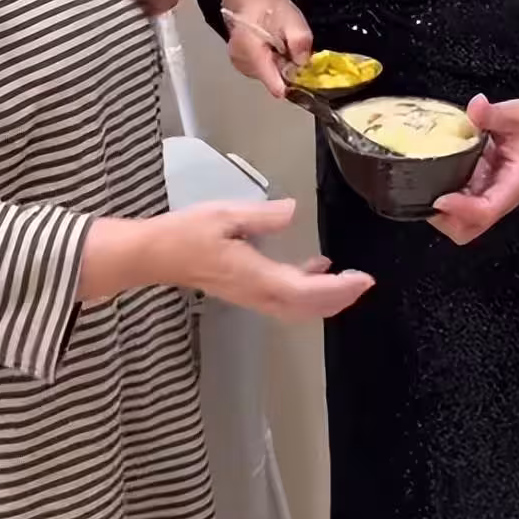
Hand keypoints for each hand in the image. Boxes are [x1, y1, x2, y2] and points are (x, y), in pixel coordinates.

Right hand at [148, 198, 373, 320]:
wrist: (155, 255)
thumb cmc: (186, 233)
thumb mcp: (225, 214)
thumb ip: (262, 215)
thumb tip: (293, 210)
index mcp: (255, 276)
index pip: (305, 291)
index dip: (336, 289)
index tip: (361, 279)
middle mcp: (257, 294)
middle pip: (307, 308)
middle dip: (338, 298)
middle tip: (364, 281)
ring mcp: (251, 297)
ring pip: (297, 308)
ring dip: (325, 298)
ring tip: (348, 279)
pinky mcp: (246, 292)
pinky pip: (285, 300)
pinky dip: (307, 290)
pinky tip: (316, 267)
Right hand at [222, 0, 312, 97]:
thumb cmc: (265, 6)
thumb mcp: (290, 16)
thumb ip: (299, 39)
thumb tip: (304, 63)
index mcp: (251, 52)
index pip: (274, 85)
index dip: (293, 83)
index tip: (303, 74)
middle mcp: (242, 63)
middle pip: (274, 80)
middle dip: (288, 68)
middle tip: (291, 46)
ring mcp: (241, 66)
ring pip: (270, 76)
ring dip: (281, 65)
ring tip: (280, 43)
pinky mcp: (242, 66)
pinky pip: (264, 71)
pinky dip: (273, 63)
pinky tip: (273, 47)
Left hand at [429, 94, 518, 245]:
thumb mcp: (517, 114)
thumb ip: (493, 114)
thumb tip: (475, 107)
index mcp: (513, 184)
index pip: (486, 211)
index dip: (461, 210)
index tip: (439, 198)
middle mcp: (500, 196)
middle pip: (470, 229)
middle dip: (446, 220)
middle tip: (426, 196)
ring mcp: (489, 194)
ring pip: (462, 222)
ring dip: (442, 212)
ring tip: (425, 187)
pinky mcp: (481, 187)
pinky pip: (460, 203)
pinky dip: (445, 198)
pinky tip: (434, 176)